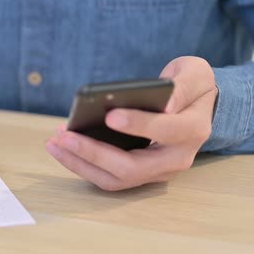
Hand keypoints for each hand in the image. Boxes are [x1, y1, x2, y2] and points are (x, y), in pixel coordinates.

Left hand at [46, 56, 217, 190]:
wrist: (199, 108)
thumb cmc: (193, 87)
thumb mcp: (195, 74)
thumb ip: (183, 86)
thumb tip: (165, 103)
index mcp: (194, 130)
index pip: (167, 131)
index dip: (139, 125)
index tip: (110, 115)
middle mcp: (177, 159)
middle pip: (132, 168)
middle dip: (93, 153)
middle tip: (63, 136)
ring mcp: (157, 171)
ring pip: (114, 179)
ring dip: (80, 163)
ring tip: (54, 141)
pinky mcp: (139, 174)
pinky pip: (107, 176)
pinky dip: (82, 164)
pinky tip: (62, 145)